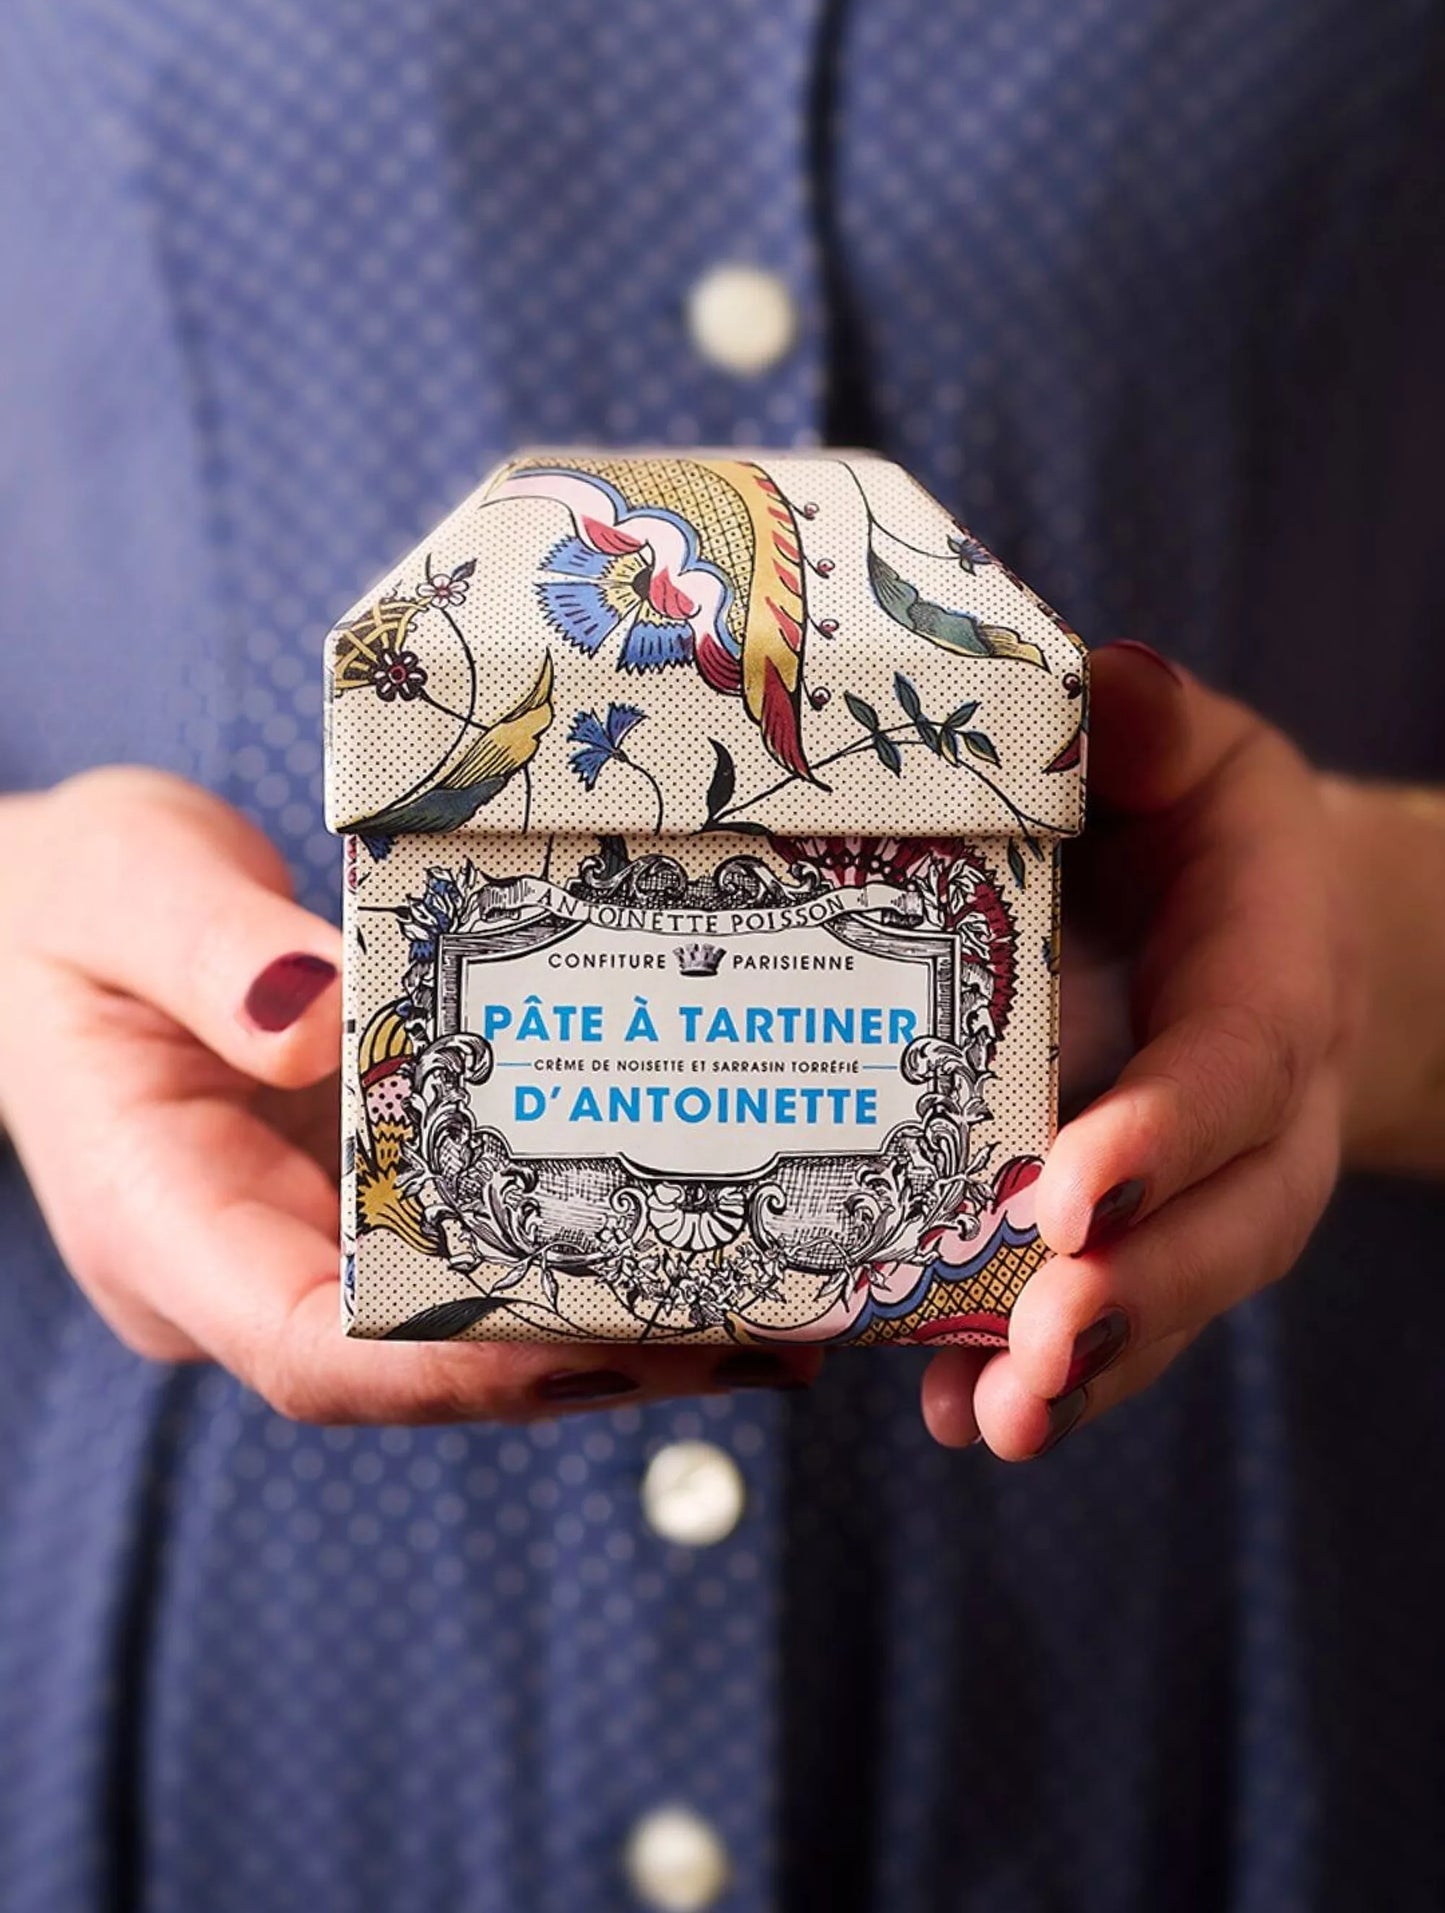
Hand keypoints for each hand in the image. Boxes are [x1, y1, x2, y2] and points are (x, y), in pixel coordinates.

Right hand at [0, 770, 816, 1421]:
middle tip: (756, 1323)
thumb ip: (209, 951)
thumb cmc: (60, 906)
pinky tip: (700, 1216)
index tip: (606, 1340)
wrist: (38, 917)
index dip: (459, 1369)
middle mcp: (238, 1260)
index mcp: (157, 1218)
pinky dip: (579, 1240)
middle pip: (419, 1361)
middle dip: (588, 1356)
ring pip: (462, 1321)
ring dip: (614, 1318)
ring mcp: (298, 1235)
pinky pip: (469, 1238)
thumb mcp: (118, 888)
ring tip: (782, 1295)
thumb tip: (323, 1011)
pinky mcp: (352, 1190)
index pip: (309, 1348)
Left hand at [922, 641, 1362, 1459]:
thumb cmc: (1204, 830)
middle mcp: (1256, 1116)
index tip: (1077, 1191)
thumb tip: (1107, 682)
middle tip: (1040, 1345)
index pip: (1234, 1071)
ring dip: (1087, 1370)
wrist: (1251, 922)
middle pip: (1226, 1228)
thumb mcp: (1191, 756)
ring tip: (996, 1419)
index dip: (1166, 1135)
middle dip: (1136, 1295)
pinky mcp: (1138, 1233)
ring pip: (1173, 1301)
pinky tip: (960, 1415)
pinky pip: (1110, 1322)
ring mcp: (1204, 1194)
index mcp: (1271, 984)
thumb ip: (1149, 724)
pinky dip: (1041, 1379)